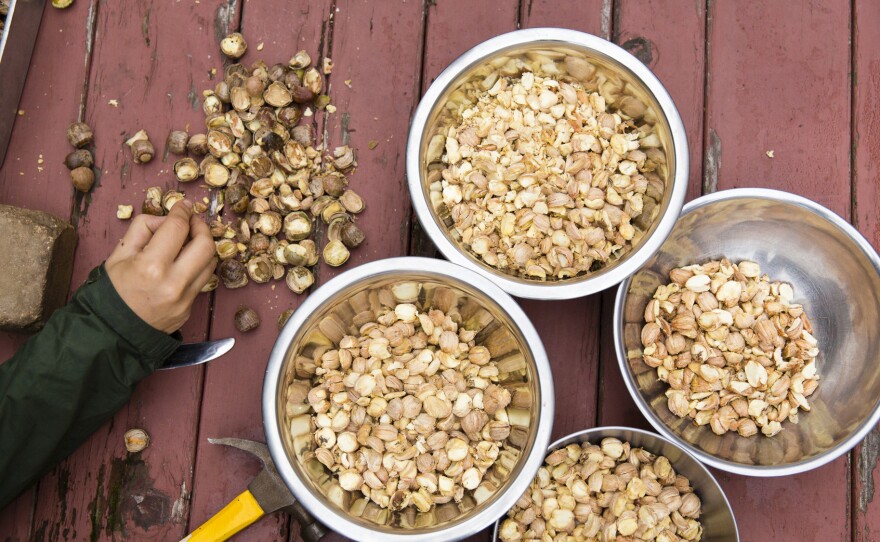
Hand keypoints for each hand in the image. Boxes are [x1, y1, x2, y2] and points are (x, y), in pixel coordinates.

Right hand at [105, 201, 216, 332]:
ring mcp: (185, 299)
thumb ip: (143, 229)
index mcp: (151, 267)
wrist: (112, 332)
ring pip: (210, 263)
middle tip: (191, 222)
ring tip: (189, 241)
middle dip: (201, 227)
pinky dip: (197, 266)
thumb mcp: (118, 255)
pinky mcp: (190, 308)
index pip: (177, 228)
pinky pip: (202, 281)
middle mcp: (173, 283)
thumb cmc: (112, 292)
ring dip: (203, 247)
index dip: (182, 211)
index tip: (182, 206)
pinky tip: (185, 262)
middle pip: (205, 244)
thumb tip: (166, 219)